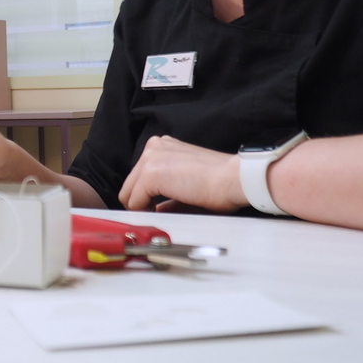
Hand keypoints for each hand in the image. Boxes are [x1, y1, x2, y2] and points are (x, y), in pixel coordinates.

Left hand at [118, 135, 247, 211]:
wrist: (233, 179)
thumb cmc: (219, 182)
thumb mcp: (186, 186)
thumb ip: (167, 197)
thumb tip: (156, 210)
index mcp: (162, 146)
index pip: (139, 176)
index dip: (145, 196)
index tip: (155, 208)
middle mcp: (153, 147)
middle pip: (130, 184)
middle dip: (140, 203)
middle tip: (156, 216)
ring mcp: (150, 159)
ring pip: (129, 194)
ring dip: (142, 208)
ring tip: (161, 215)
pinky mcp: (150, 174)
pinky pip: (134, 202)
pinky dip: (144, 212)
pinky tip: (161, 214)